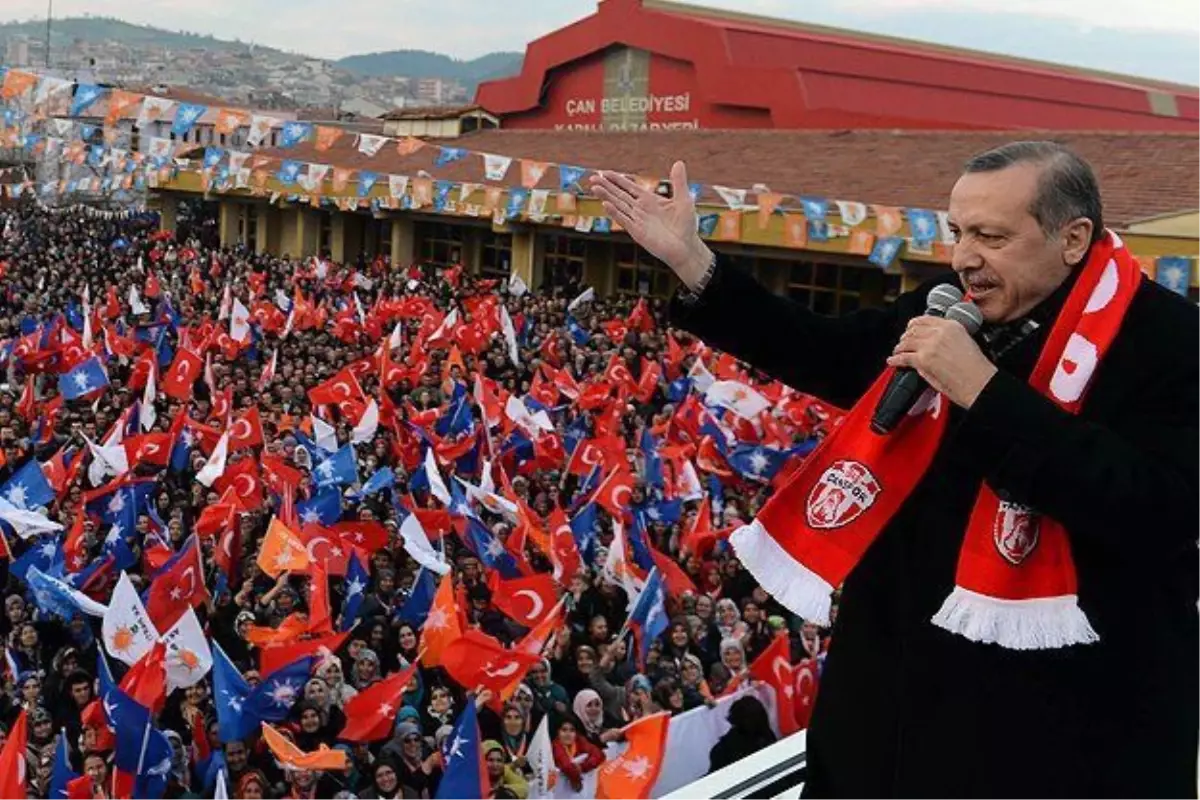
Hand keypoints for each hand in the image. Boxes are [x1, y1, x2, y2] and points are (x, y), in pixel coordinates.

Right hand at [589, 161, 712, 288]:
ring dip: (606, 196)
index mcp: (649, 200)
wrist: (686, 247)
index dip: (617, 179)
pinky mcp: (638, 232)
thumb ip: (678, 182)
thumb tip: (679, 162)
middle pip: (619, 195)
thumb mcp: (683, 199)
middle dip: (606, 186)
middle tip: (592, 177)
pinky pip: (624, 220)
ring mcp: (638, 221)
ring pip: (618, 206)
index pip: (629, 187)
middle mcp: (640, 209)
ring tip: (594, 187)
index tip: (604, 172)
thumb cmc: (686, 225)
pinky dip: (615, 212)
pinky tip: (605, 204)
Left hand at [887, 317, 997, 408]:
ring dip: (899, 348)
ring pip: (906, 342)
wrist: (981, 383)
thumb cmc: (977, 368)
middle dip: (905, 337)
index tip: (910, 329)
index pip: (925, 319)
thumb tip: (930, 344)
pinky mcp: (924, 360)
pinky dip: (895, 360)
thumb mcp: (964, 343)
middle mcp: (940, 332)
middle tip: (902, 343)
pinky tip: (892, 361)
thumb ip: (946, 339)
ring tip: (897, 352)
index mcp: (952, 326)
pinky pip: (903, 357)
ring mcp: (930, 345)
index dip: (914, 325)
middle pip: (913, 330)